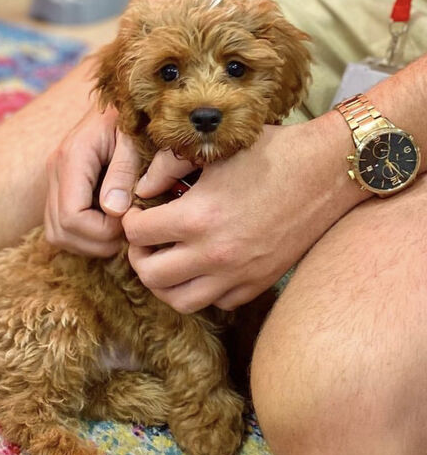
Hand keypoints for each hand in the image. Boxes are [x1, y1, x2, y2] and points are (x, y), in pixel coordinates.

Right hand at [43, 106, 139, 257]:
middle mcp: (55, 170)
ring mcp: (53, 180)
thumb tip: (113, 210)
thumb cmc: (130, 119)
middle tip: (126, 230)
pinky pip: (59, 226)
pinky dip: (82, 235)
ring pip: (56, 233)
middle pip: (61, 231)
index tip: (127, 220)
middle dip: (96, 242)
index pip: (72, 216)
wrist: (115, 104)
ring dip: (88, 242)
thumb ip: (123, 172)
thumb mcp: (133, 140)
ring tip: (117, 228)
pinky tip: (106, 223)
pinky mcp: (57, 188)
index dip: (102, 230)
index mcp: (72, 156)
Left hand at [123, 118, 362, 313]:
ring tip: (168, 258)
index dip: (129, 220)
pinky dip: (202, 289)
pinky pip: (217, 302)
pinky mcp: (259, 283)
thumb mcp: (213, 152)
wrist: (325, 172)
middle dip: (139, 257)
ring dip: (165, 282)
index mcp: (197, 217)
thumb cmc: (269, 153)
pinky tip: (203, 264)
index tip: (137, 212)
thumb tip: (140, 191)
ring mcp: (238, 274)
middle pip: (151, 277)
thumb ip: (167, 168)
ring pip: (180, 301)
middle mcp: (215, 254)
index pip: (137, 234)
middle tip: (145, 239)